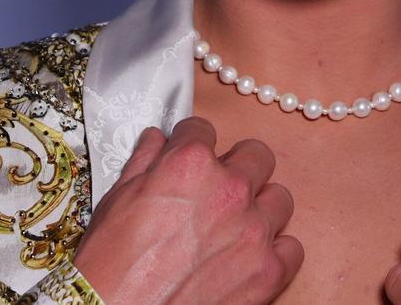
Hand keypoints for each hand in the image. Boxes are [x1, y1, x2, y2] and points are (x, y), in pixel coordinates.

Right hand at [73, 116, 302, 304]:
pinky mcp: (266, 271)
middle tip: (219, 186)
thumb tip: (156, 139)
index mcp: (190, 163)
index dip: (191, 141)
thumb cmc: (109, 265)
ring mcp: (252, 230)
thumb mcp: (117, 199)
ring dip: (259, 208)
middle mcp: (229, 188)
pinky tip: (251, 257)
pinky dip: (275, 252)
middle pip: (256, 155)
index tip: (189, 151)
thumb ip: (144, 160)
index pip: (204, 129)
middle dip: (237, 166)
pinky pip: (292, 248)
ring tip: (236, 225)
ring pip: (279, 198)